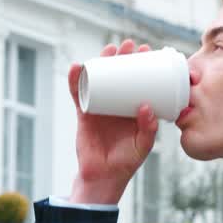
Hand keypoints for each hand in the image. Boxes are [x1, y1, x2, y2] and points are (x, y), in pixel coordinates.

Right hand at [67, 39, 158, 203]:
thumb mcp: (142, 146)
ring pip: (100, 79)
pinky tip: (75, 68)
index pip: (139, 81)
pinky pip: (78, 94)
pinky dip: (75, 81)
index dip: (142, 65)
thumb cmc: (126, 162)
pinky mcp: (84, 113)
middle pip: (119, 75)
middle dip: (123, 58)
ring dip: (101, 62)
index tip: (147, 51)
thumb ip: (147, 129)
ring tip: (108, 50)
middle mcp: (117, 104)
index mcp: (133, 109)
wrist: (103, 177)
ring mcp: (100, 107)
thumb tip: (146, 106)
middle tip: (129, 45)